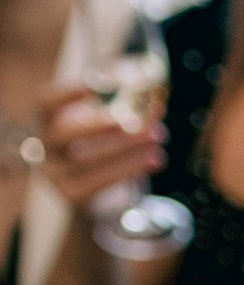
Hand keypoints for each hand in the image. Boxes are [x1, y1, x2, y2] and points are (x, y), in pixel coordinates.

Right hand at [37, 84, 162, 207]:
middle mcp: (46, 146)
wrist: (99, 200)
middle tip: (126, 118)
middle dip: (96, 123)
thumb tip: (150, 91)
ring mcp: (56, 173)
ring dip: (125, 146)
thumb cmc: (104, 150)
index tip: (95, 84)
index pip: (46, 102)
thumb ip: (126, 106)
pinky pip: (99, 182)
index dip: (67, 92)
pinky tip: (154, 159)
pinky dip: (129, 168)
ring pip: (86, 159)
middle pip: (63, 132)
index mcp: (49, 120)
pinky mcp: (73, 194)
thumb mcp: (109, 125)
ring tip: (157, 134)